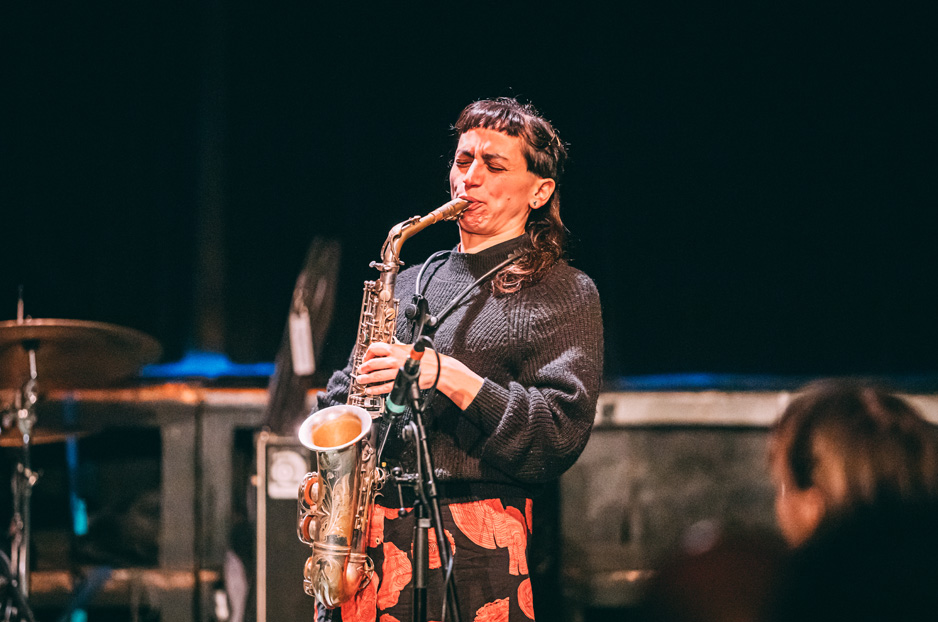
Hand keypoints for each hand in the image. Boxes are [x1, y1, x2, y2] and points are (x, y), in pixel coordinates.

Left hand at [356, 341, 483, 410]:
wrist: (438, 369)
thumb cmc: (428, 358)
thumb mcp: (412, 347)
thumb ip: (399, 348)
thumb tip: (390, 347)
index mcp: (397, 349)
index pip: (376, 348)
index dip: (368, 353)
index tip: (366, 357)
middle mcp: (395, 360)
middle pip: (373, 363)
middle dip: (364, 368)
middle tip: (361, 370)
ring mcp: (397, 372)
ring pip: (377, 376)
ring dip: (367, 379)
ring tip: (361, 380)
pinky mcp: (402, 382)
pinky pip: (385, 387)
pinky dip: (376, 389)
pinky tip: (371, 390)